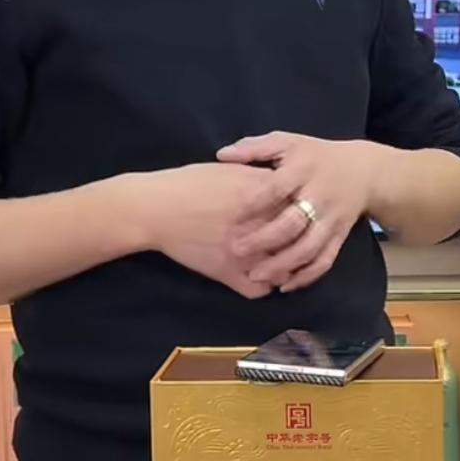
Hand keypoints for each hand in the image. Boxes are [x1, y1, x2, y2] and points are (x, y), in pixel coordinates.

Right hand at [135, 162, 293, 297]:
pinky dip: (264, 288)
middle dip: (301, 241)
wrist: (155, 208)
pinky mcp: (229, 273)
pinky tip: (260, 279)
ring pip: (283, 268)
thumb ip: (259, 176)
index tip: (301, 213)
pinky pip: (259, 290)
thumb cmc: (189, 184)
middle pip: (298, 240)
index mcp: (261, 196)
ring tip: (282, 264)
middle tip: (298, 241)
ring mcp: (245, 252)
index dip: (304, 212)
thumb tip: (282, 181)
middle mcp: (258, 225)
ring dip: (286, 269)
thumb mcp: (230, 170)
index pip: (301, 207)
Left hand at [216, 131, 376, 292]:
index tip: (231, 214)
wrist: (364, 171)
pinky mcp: (340, 236)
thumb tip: (221, 154)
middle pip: (292, 223)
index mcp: (304, 170)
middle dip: (263, 239)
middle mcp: (319, 196)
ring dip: (282, 265)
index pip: (277, 188)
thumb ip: (255, 148)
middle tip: (235, 250)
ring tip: (256, 276)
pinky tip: (285, 285)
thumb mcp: (288, 142)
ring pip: (309, 247)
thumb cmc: (316, 155)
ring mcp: (332, 219)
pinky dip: (306, 276)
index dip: (254, 202)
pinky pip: (325, 260)